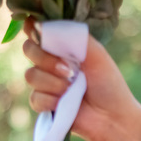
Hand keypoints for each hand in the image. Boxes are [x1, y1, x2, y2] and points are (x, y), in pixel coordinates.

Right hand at [22, 21, 140, 140]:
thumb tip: (47, 24)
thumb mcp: (96, 53)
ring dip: (53, 83)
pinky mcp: (44, 105)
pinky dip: (51, 100)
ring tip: (72, 90)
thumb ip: (74, 35)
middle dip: (46, 59)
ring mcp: (45, 84)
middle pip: (28, 49)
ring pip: (31, 75)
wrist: (112, 116)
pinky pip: (35, 98)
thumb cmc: (108, 83)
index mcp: (62, 47)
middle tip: (70, 71)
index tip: (38, 30)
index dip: (33, 28)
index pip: (37, 30)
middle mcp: (50, 62)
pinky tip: (64, 104)